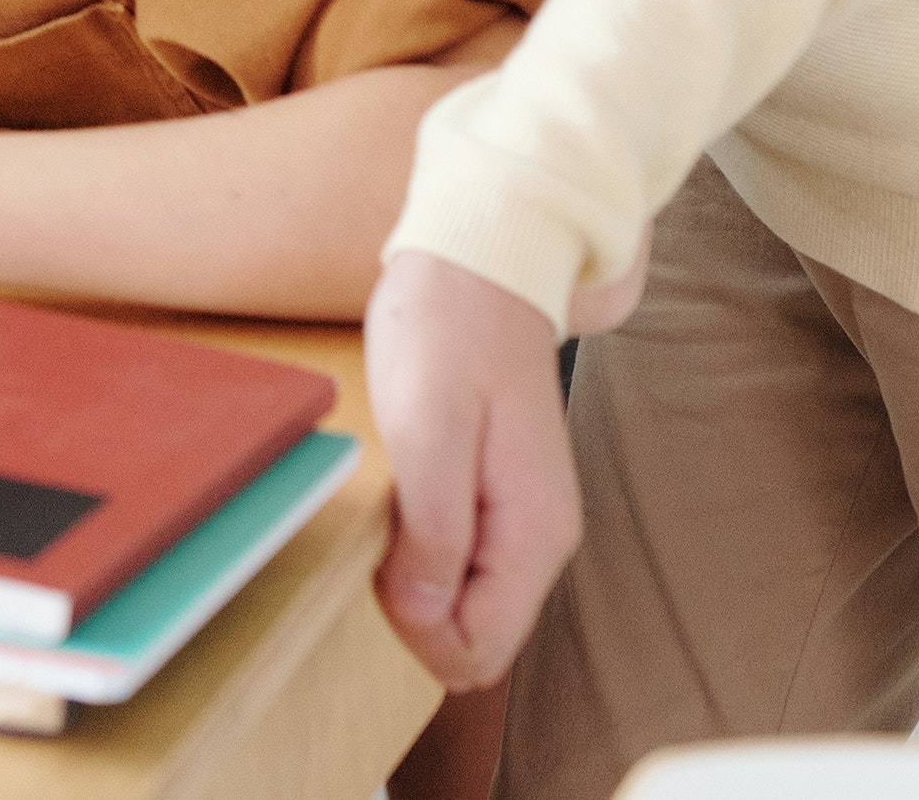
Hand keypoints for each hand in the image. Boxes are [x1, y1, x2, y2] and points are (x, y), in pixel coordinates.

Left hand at [364, 247, 592, 689]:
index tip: (380, 563)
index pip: (479, 650)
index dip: (415, 629)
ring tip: (391, 506)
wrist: (478, 269)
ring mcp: (520, 523)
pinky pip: (458, 567)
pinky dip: (419, 551)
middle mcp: (539, 541)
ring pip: (463, 606)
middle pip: (473, 638)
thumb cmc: (447, 334)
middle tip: (379, 532)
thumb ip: (434, 529)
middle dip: (413, 612)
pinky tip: (402, 500)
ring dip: (414, 580)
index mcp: (533, 533)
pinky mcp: (497, 504)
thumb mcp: (427, 429)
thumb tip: (425, 614)